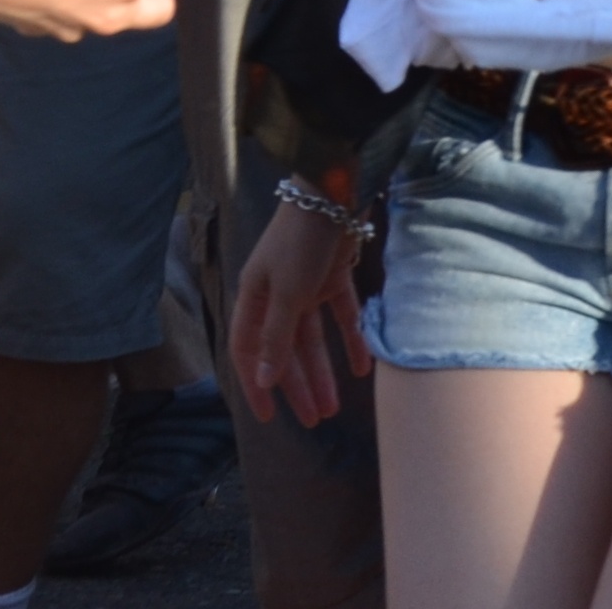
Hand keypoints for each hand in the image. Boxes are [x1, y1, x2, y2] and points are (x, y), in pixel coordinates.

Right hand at [229, 193, 370, 426]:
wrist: (334, 190)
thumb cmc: (301, 240)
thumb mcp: (287, 292)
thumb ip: (276, 336)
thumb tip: (263, 378)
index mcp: (254, 296)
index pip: (248, 350)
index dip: (256, 384)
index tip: (268, 417)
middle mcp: (276, 293)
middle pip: (283, 349)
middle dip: (297, 385)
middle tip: (314, 420)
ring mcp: (306, 284)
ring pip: (313, 338)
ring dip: (324, 371)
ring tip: (336, 406)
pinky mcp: (333, 275)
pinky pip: (340, 316)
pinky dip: (351, 340)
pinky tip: (363, 367)